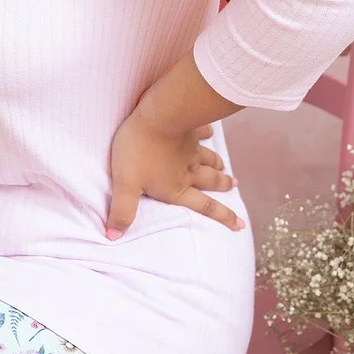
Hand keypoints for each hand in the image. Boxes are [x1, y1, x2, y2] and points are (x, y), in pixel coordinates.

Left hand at [105, 110, 243, 238]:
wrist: (157, 116)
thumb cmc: (139, 151)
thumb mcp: (125, 185)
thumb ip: (122, 211)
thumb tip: (113, 237)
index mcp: (175, 188)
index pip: (202, 206)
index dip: (222, 216)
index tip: (239, 224)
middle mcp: (188, 171)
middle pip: (210, 181)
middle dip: (223, 186)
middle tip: (235, 187)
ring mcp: (192, 149)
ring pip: (209, 159)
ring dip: (218, 165)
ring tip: (225, 169)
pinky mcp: (190, 128)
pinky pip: (202, 132)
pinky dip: (207, 133)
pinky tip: (210, 132)